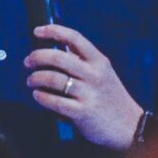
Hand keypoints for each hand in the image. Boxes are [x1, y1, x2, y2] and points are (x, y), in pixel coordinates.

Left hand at [26, 23, 145, 148]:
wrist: (130, 126)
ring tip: (31, 81)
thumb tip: (54, 51)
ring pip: (53, 79)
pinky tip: (37, 95)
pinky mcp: (82, 112)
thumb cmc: (111, 98)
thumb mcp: (103, 74)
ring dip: (36, 78)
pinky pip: (55, 102)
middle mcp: (94, 74)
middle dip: (37, 57)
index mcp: (99, 61)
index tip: (38, 31)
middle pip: (58, 58)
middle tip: (28, 62)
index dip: (53, 31)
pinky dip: (41, 97)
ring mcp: (89, 93)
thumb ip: (83, 62)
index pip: (74, 38)